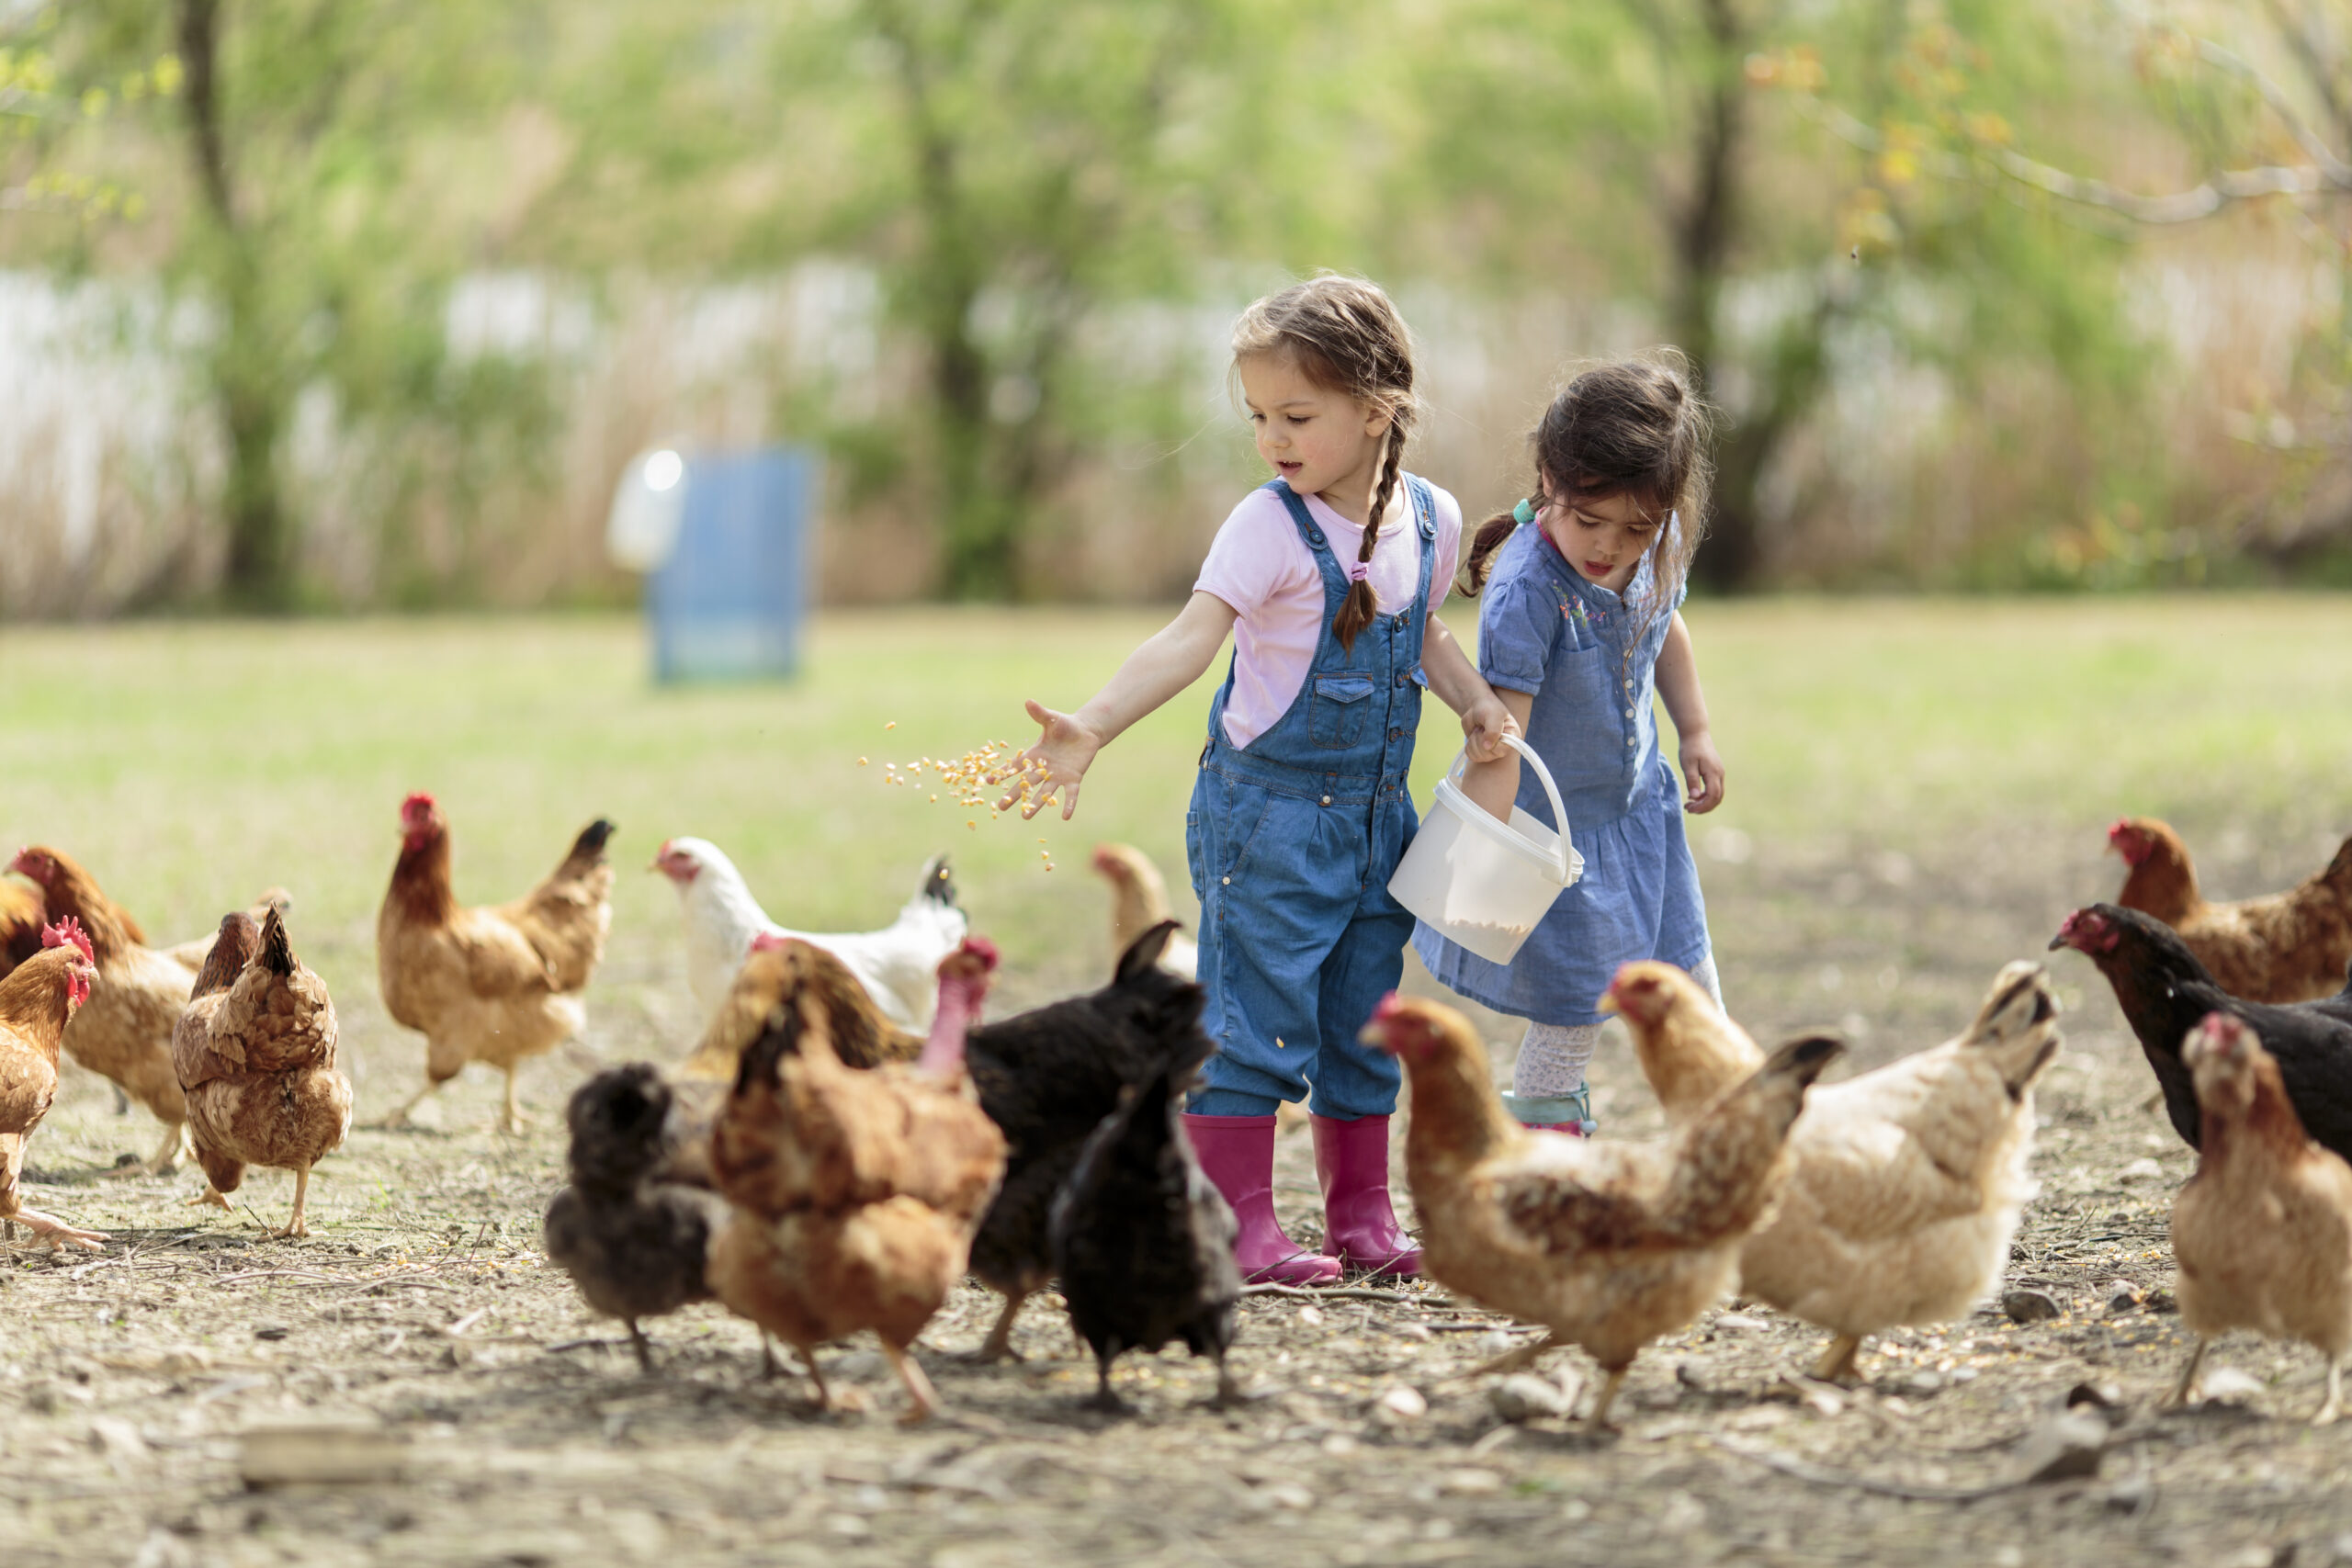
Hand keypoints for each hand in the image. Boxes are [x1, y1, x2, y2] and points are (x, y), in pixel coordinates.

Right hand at [996, 699, 1105, 819]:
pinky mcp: (1073, 779)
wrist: (1085, 732)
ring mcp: (1058, 776)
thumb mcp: (1052, 719)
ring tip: (1025, 817)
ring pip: (1044, 792)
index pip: (1016, 766)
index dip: (1004, 772)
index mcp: (1035, 755)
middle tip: (1001, 807)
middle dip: (1014, 795)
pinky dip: (1069, 804)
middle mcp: (1044, 769)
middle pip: (1026, 784)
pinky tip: (1065, 816)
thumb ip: (1040, 714)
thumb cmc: (1064, 725)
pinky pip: (1070, 794)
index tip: (989, 780)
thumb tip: (1028, 701)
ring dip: (1036, 805)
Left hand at [1460, 693, 1518, 764]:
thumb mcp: (1492, 715)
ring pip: (1478, 757)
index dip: (1492, 742)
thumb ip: (1493, 730)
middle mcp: (1504, 747)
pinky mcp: (1481, 753)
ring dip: (1473, 741)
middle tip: (1482, 728)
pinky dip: (1469, 745)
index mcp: (1513, 738)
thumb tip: (1487, 747)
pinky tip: (1474, 736)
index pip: (1503, 750)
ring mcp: (1492, 751)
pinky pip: (1471, 756)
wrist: (1476, 707)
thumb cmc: (1488, 708)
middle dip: (1480, 739)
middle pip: (1488, 755)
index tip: (1486, 730)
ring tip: (1479, 730)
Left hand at [1679, 729, 1725, 813]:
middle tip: (1688, 809)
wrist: (1696, 734)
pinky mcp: (1716, 772)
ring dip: (1705, 802)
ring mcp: (1719, 773)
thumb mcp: (1688, 765)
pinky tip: (1694, 796)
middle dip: (1704, 807)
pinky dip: (1706, 796)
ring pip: (1717, 794)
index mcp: (1714, 773)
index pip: (1713, 796)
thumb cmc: (1690, 748)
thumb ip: (1692, 780)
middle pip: (1717, 798)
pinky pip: (1714, 789)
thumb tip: (1694, 797)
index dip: (1702, 806)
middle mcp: (1720, 774)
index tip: (1689, 808)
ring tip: (1689, 804)